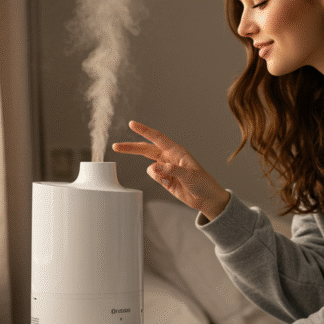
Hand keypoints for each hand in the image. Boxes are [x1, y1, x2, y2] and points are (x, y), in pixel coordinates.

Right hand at [112, 121, 229, 219]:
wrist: (207, 199)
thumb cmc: (203, 183)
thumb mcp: (190, 176)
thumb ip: (171, 171)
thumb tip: (154, 168)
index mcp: (177, 151)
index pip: (157, 138)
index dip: (144, 131)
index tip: (132, 124)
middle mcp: (170, 157)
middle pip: (146, 150)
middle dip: (132, 148)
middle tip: (116, 147)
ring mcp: (166, 169)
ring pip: (150, 166)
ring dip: (155, 173)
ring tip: (168, 180)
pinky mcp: (165, 179)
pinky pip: (154, 177)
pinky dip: (158, 180)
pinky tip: (169, 184)